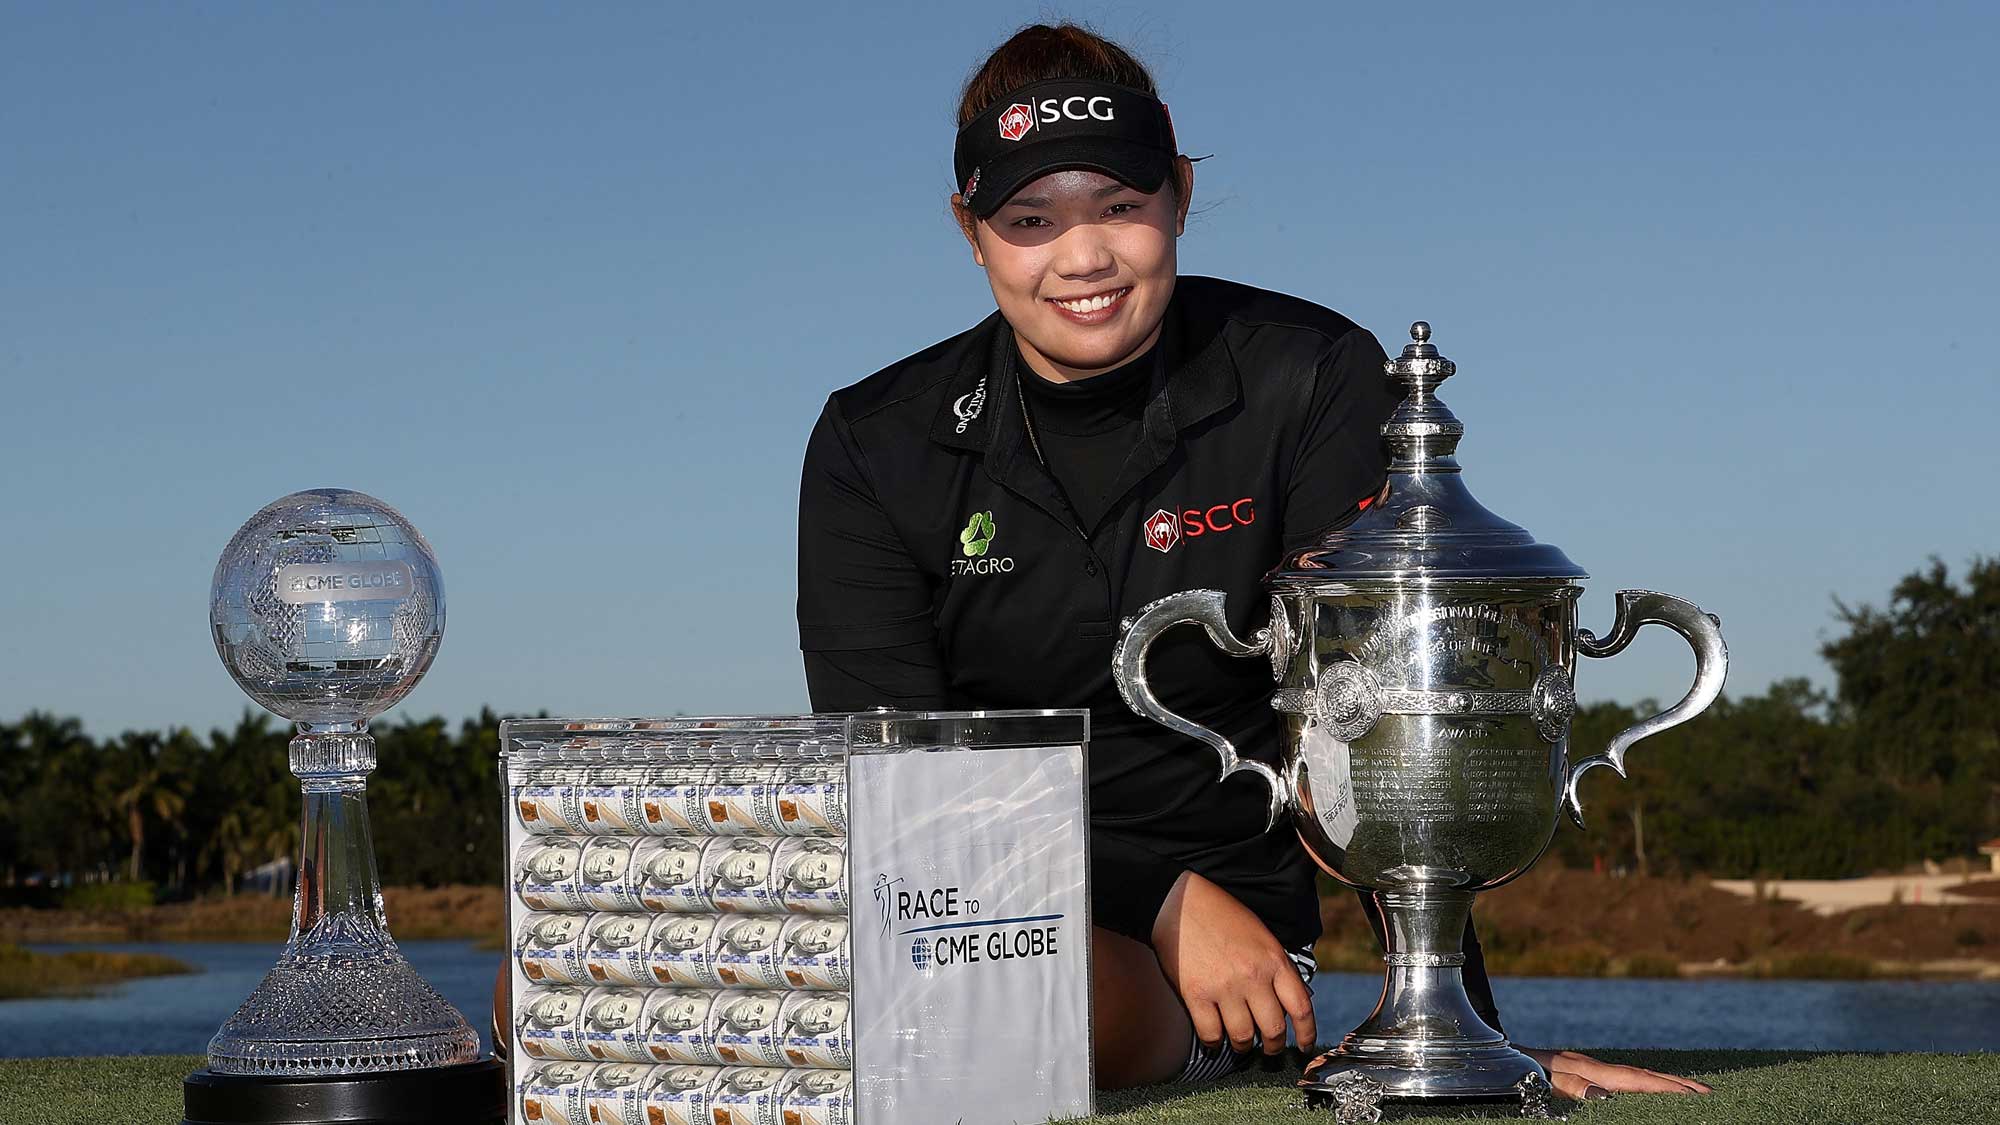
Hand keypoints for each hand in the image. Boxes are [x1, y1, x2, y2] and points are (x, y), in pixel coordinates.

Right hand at [1151, 870, 1316, 1055]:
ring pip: (1243, 1037)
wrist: (1178, 903)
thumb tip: (1286, 1001)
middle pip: (1274, 1029)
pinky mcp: (1196, 995)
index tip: (1305, 1045)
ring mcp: (1224, 987)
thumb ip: (1275, 966)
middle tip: (1270, 1049)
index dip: (1307, 1034)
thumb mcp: (1260, 935)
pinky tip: (1214, 1038)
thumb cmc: (1220, 915)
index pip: (1301, 1008)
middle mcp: (1253, 977)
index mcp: (1274, 960)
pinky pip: (1211, 1034)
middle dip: (1274, 1046)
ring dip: (1243, 1046)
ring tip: (1241, 1044)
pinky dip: (1214, 1043)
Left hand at [1520, 1047, 1712, 1099]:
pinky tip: (1646, 1088)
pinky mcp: (1581, 1071)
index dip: (1669, 1089)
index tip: (1700, 1094)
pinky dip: (1642, 1084)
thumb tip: (1605, 1097)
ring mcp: (1589, 1068)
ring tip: (1690, 1090)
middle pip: (1644, 1077)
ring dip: (1663, 1083)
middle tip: (1710, 1092)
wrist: (1496, 1057)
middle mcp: (1596, 1068)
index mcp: (1593, 1071)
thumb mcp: (1544, 1081)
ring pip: (1635, 1077)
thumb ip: (1575, 1087)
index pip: (1639, 1081)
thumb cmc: (1519, 1072)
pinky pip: (1621, 1079)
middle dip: (1677, 1085)